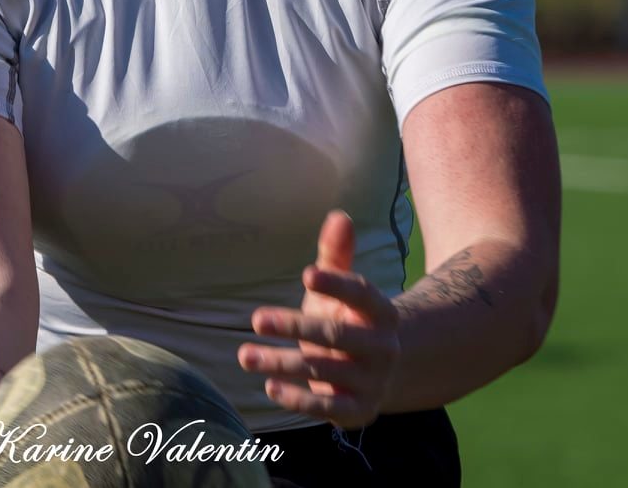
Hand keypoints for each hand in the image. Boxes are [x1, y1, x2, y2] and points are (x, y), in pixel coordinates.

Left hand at [238, 210, 400, 429]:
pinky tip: (268, 386)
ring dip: (282, 363)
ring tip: (244, 354)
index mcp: (381, 312)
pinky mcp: (360, 411)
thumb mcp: (340, 289)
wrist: (378, 372)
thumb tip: (339, 216)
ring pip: (323, 371)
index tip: (306, 275)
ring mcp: (373, 381)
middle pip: (336, 336)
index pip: (361, 295)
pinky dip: (298, 399)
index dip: (336, 285)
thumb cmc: (346, 319)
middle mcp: (382, 348)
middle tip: (255, 318)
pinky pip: (328, 408)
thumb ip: (336, 255)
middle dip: (295, 327)